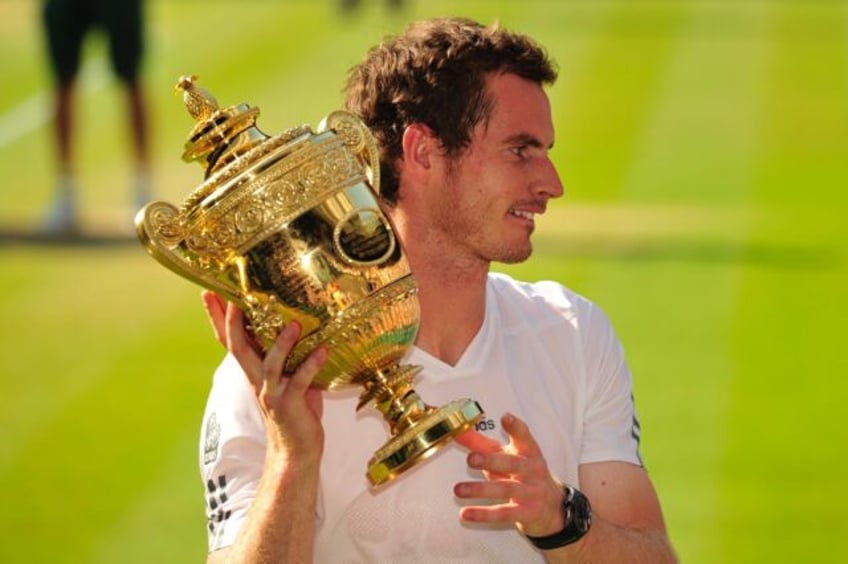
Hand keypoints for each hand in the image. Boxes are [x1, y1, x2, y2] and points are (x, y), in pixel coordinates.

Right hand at [201, 291, 327, 465]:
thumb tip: (299, 321)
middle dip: (232, 324)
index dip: (218, 319)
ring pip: (270, 365)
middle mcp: (257, 380)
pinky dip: (311, 365)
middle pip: (238, 349)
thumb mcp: (286, 377)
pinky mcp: (290, 403)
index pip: (230, 341)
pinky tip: (322, 351)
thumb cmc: (294, 410)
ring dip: (281, 344)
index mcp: (254, 371)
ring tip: (294, 324)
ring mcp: (272, 393)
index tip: (209, 293)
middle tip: (232, 300)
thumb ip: (287, 355)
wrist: (295, 451)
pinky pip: (300, 382)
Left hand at [453, 412, 564, 536]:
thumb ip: (480, 443)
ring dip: (480, 490)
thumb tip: (456, 430)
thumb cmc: (520, 473)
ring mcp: (531, 492)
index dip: (515, 427)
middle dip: (491, 461)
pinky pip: (503, 514)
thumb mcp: (505, 455)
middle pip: (512, 463)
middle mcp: (532, 469)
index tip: (505, 417)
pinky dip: (483, 514)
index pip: (523, 436)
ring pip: (505, 490)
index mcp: (528, 451)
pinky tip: (465, 513)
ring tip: (458, 489)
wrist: (549, 506)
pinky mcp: (526, 513)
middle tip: (471, 458)